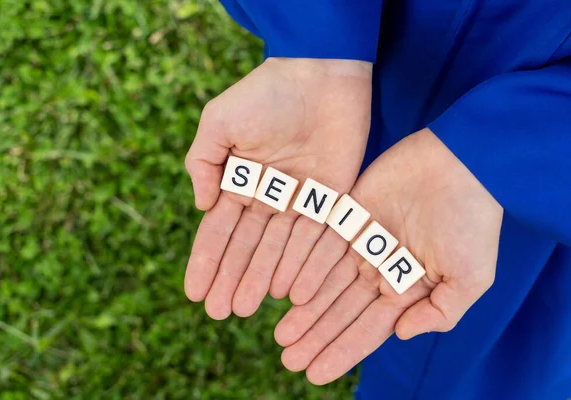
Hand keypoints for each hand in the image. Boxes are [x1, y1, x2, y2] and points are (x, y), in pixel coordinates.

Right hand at [184, 58, 372, 318]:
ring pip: (279, 249)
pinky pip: (315, 238)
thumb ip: (203, 163)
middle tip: (218, 313)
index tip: (195, 293)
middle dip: (231, 278)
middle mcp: (269, 197)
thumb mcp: (220, 121)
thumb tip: (202, 208)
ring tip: (246, 309)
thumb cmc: (266, 92)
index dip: (206, 261)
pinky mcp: (332, 199)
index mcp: (240, 180)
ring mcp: (300, 201)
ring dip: (261, 278)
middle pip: (247, 247)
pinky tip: (287, 291)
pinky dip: (302, 264)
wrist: (321, 72)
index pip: (219, 230)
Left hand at [274, 128, 502, 384]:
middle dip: (316, 335)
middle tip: (288, 359)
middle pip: (340, 308)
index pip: (368, 326)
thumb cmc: (473, 221)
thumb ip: (441, 312)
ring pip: (325, 281)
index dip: (342, 350)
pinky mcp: (347, 211)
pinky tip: (286, 292)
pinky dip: (305, 268)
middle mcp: (379, 267)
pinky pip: (321, 245)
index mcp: (406, 286)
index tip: (315, 373)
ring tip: (281, 336)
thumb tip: (402, 334)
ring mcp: (361, 240)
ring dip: (305, 310)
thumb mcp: (471, 278)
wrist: (463, 163)